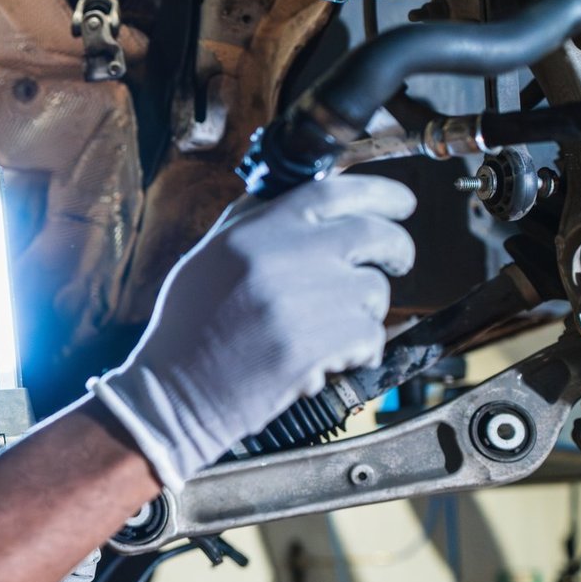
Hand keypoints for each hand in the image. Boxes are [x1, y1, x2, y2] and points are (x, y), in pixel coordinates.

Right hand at [90, 174, 416, 491]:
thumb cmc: (190, 326)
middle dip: (397, 249)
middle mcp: (285, 256)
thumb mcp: (209, 255)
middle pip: (377, 235)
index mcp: (257, 230)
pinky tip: (328, 357)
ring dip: (363, 310)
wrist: (177, 390)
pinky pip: (371, 336)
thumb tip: (297, 196)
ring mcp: (307, 301)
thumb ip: (253, 221)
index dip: (382, 193)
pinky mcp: (321, 344)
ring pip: (375, 292)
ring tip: (328, 327)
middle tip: (396, 261)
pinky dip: (359, 349)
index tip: (403, 203)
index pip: (335, 191)